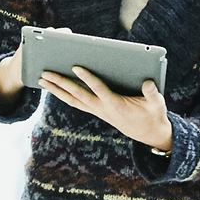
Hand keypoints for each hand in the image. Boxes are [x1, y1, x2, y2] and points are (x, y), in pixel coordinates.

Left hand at [38, 66, 172, 149]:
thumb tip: (148, 82)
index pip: (98, 89)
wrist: (147, 133)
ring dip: (56, 90)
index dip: (88, 78)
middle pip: (77, 94)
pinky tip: (54, 88)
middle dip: (61, 83)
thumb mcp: (157, 104)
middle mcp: (102, 108)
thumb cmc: (152, 115)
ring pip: (72, 100)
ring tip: (42, 80)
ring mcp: (97, 111)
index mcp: (116, 104)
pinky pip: (76, 103)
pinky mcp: (96, 111)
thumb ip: (152, 93)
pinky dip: (64, 95)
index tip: (76, 67)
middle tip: (45, 73)